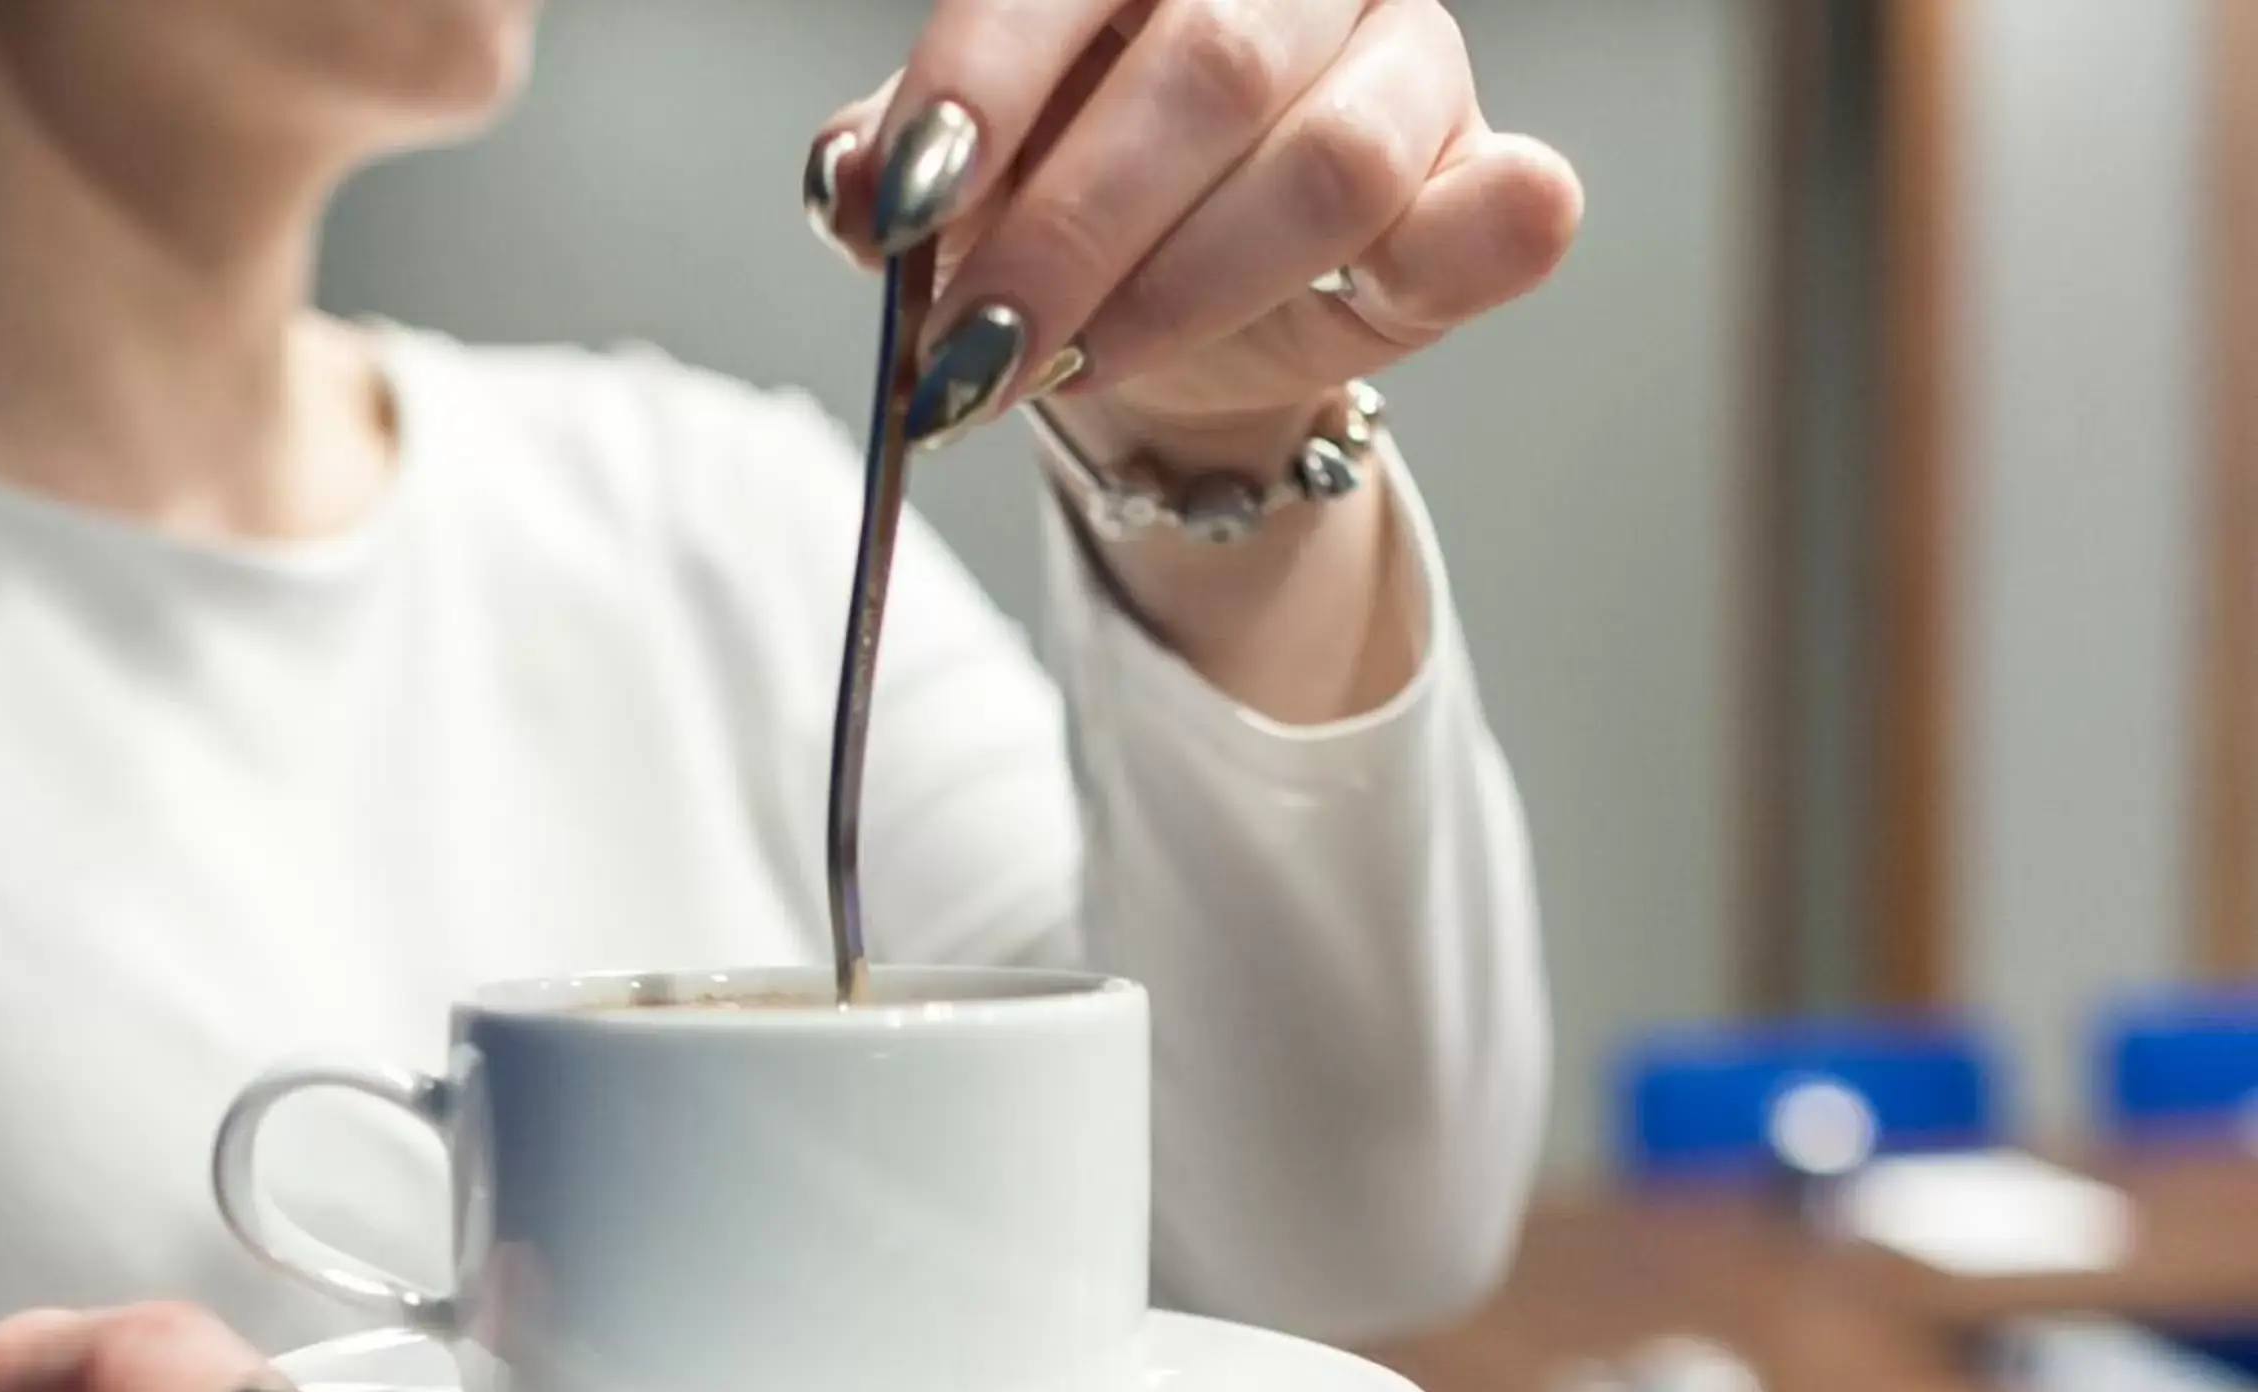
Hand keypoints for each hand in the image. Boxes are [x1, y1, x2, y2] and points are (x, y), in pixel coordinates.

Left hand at [805, 0, 1579, 447]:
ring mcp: (1408, 60)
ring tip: (1078, 366)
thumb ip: (895, 165)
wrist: (1173, 325)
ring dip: (1186, 291)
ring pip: (1330, 165)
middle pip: (1206, 71)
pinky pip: (1506, 209)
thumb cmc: (1069, 212)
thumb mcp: (959, 185)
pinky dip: (1450, 255)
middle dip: (1070, 234)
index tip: (907, 205)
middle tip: (973, 355)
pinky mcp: (1487, 171)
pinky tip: (1364, 303)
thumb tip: (849, 183)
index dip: (982, 84)